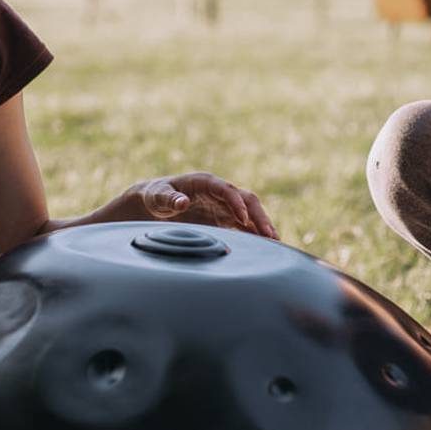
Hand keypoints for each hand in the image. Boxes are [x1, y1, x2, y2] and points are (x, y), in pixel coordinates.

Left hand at [136, 172, 277, 239]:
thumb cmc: (155, 196)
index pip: (227, 189)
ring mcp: (224, 206)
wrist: (155, 204)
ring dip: (262, 226)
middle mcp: (220, 192)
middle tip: (269, 234)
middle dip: (258, 216)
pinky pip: (245, 226)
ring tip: (275, 243)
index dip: (236, 203)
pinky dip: (255, 235)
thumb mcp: (158, 196)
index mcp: (206, 182)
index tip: (243, 219)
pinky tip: (266, 247)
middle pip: (246, 200)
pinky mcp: (225, 219)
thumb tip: (182, 202)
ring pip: (250, 213)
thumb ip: (170, 199)